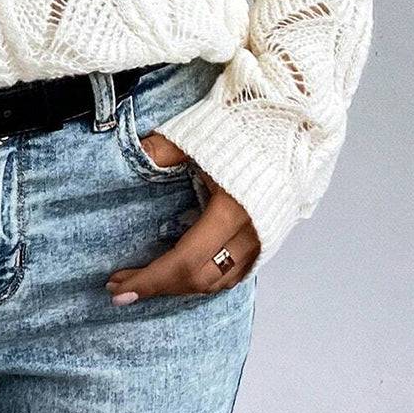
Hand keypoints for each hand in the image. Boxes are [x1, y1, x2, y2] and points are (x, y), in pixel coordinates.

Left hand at [106, 131, 260, 303]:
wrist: (294, 124)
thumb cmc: (245, 126)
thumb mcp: (197, 136)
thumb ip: (160, 150)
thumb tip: (126, 159)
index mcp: (231, 211)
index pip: (184, 261)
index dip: (150, 280)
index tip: (118, 288)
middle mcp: (251, 233)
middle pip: (199, 279)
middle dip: (157, 287)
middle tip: (120, 287)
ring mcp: (265, 239)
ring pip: (219, 281)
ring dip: (180, 286)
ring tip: (148, 280)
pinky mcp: (271, 237)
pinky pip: (237, 272)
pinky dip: (207, 278)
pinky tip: (185, 272)